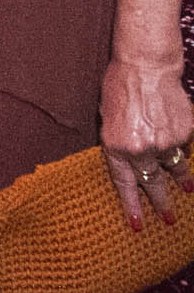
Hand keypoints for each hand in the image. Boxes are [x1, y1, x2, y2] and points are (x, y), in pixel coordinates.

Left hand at [101, 55, 193, 228]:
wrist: (146, 67)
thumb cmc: (119, 87)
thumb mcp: (107, 116)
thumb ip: (117, 140)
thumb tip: (129, 158)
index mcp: (116, 146)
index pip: (124, 184)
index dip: (132, 206)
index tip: (138, 225)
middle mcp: (142, 150)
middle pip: (153, 184)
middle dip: (161, 204)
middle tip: (168, 219)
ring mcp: (165, 143)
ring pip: (174, 169)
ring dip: (181, 181)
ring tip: (185, 190)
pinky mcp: (185, 134)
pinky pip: (184, 149)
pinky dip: (182, 150)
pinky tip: (182, 151)